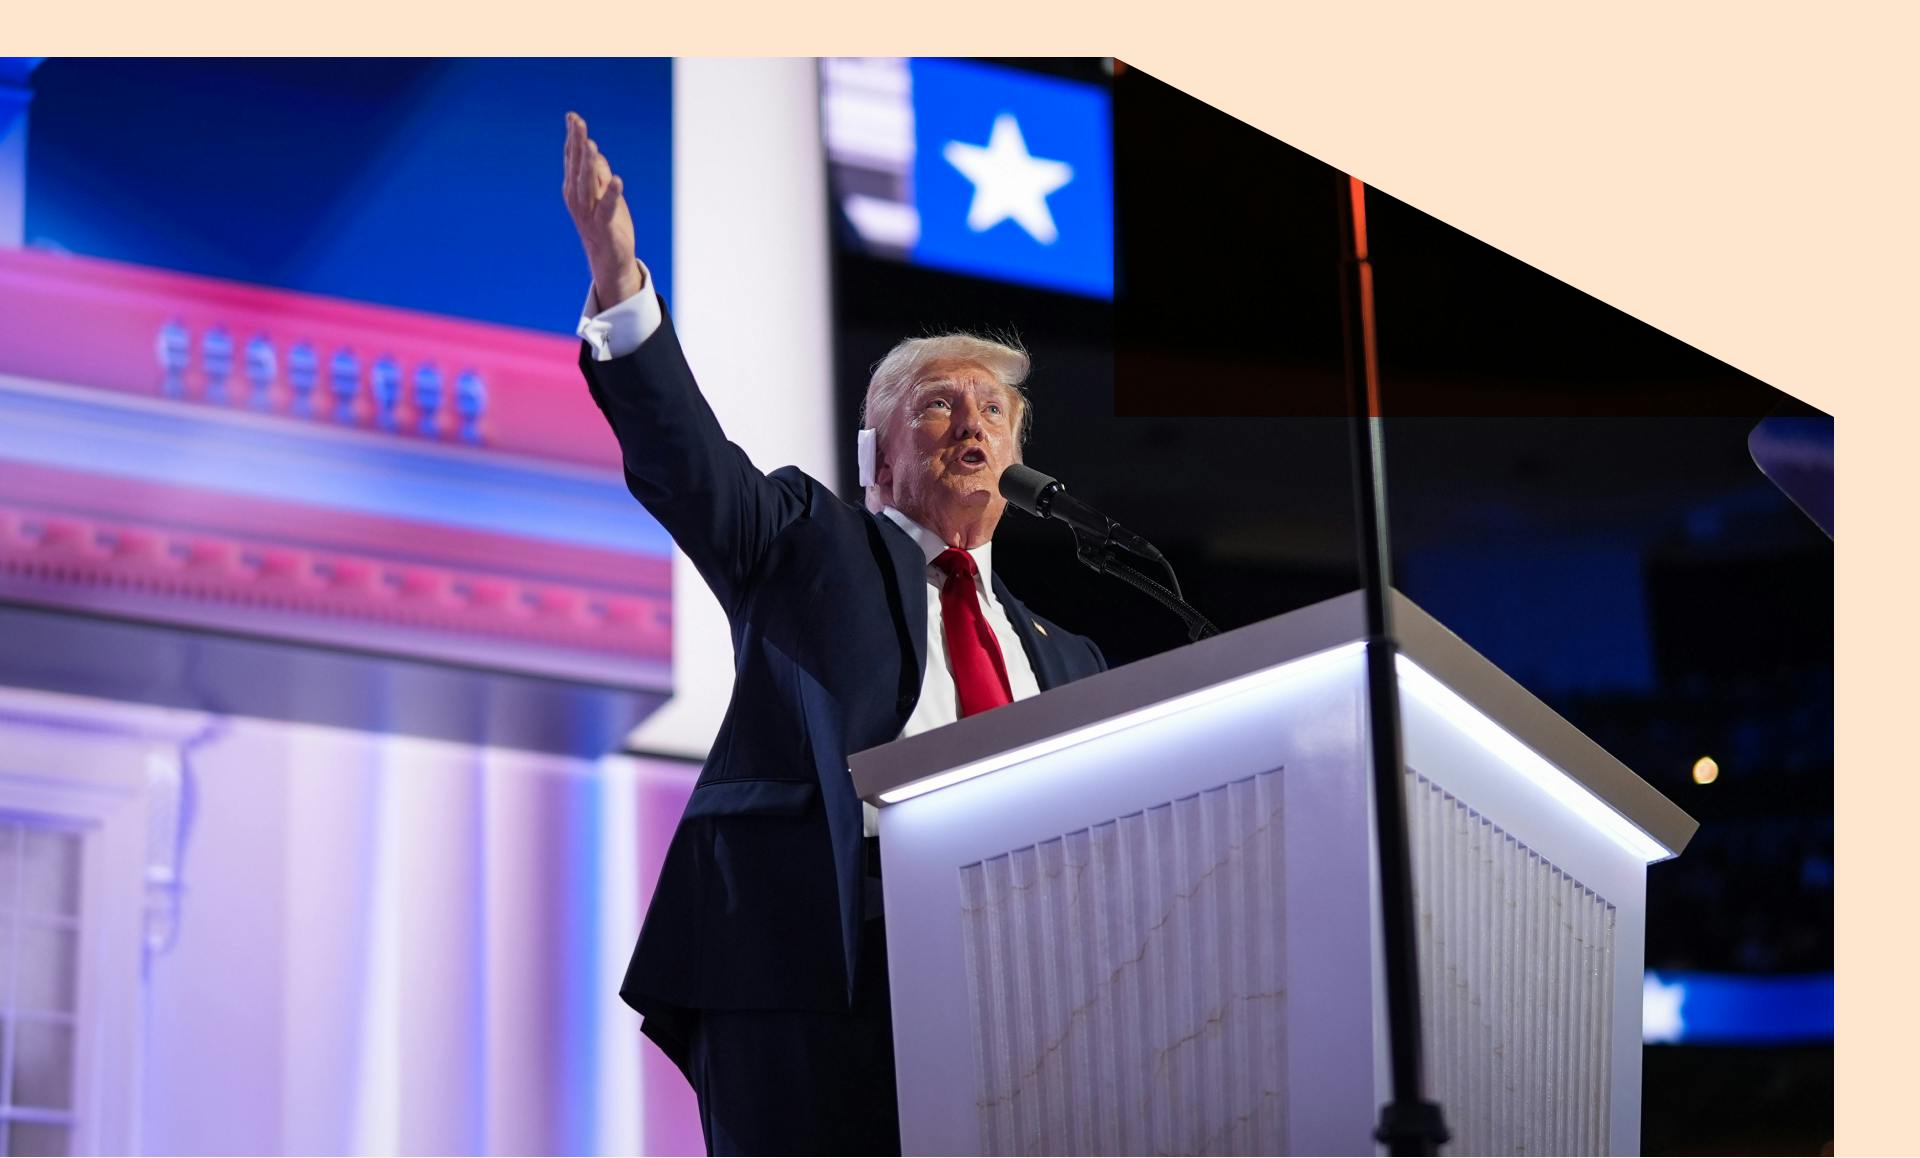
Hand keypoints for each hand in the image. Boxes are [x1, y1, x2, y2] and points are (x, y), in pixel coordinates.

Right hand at [563, 111, 643, 308]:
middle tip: (577, 122)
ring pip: (588, 184)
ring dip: (589, 164)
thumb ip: (597, 172)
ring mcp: (589, 212)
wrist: (609, 260)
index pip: (572, 158)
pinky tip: (616, 179)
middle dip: (576, 144)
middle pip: (577, 166)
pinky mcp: (604, 226)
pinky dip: (612, 194)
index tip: (572, 116)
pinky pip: (607, 207)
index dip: (572, 138)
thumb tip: (592, 150)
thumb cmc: (606, 224)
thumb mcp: (602, 193)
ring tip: (590, 144)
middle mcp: (578, 198)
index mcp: (575, 189)